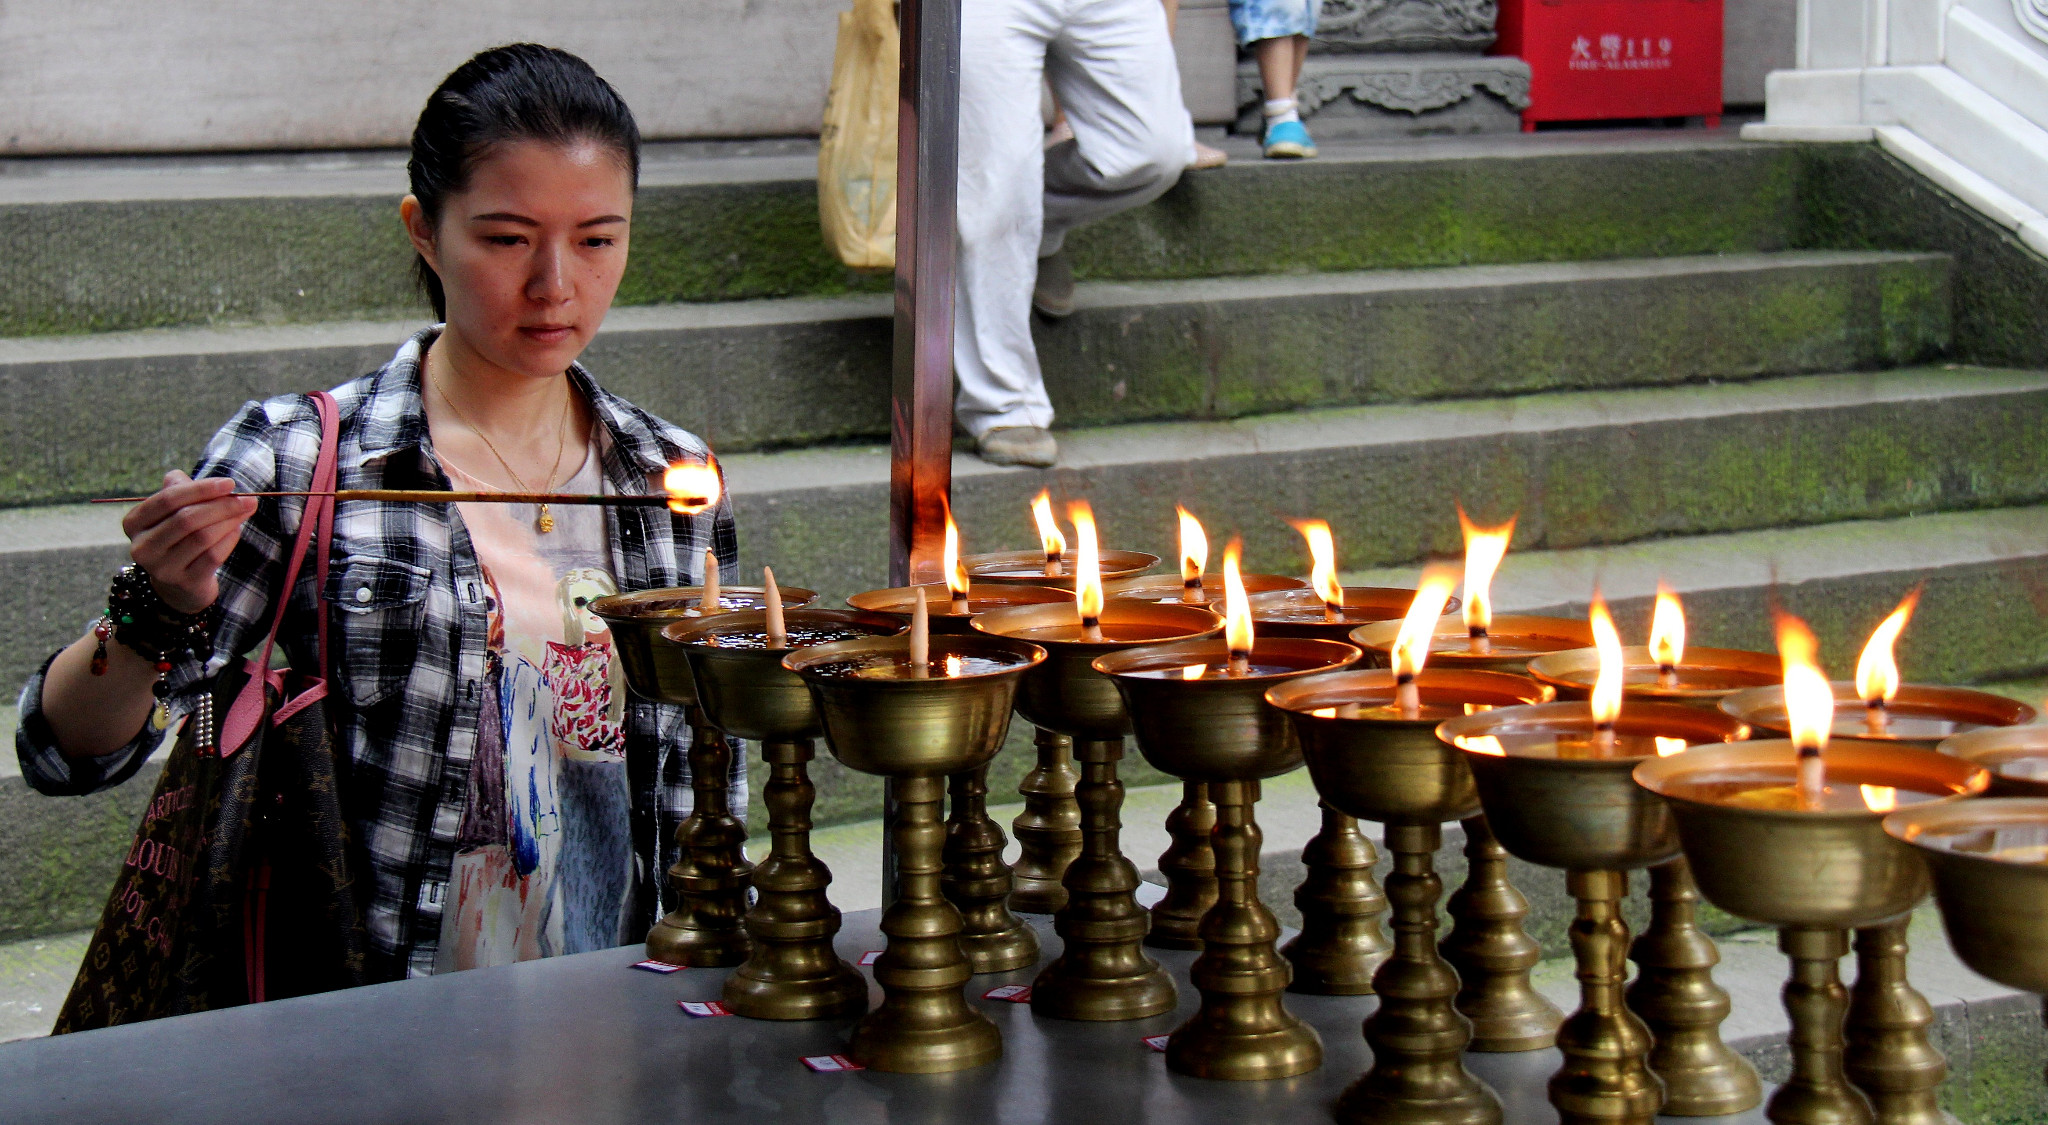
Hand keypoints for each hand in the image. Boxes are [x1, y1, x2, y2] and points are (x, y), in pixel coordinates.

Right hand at [121, 471, 257, 614]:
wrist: (179, 583)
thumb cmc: (178, 536)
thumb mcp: (173, 512)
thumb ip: (182, 491)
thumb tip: (207, 482)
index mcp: (134, 523)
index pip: (167, 500)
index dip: (200, 489)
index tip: (229, 483)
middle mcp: (142, 547)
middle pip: (186, 519)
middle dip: (221, 505)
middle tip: (247, 499)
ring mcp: (162, 568)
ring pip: (202, 537)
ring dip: (229, 520)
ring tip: (246, 510)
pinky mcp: (185, 582)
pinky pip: (214, 556)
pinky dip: (229, 539)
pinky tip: (237, 530)